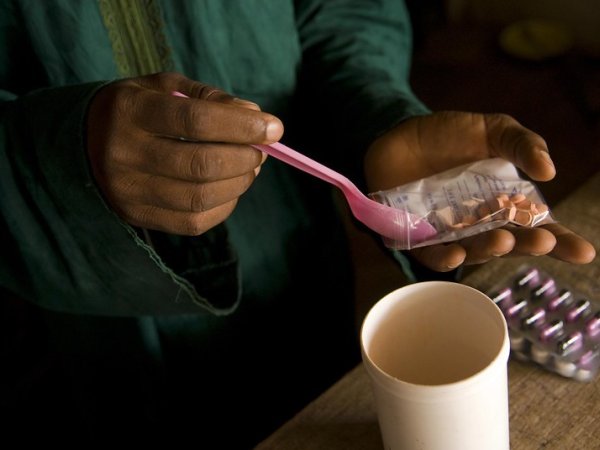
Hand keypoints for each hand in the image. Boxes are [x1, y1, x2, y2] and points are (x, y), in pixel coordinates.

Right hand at [86, 72, 282, 234]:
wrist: (86, 143)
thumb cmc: (140, 109)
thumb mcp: (168, 89)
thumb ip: (212, 99)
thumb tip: (256, 115)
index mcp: (130, 110)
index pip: (194, 120)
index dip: (242, 125)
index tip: (274, 127)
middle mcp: (123, 153)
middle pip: (200, 165)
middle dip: (245, 158)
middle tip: (262, 150)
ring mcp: (127, 191)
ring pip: (200, 198)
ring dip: (239, 183)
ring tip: (250, 167)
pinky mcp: (137, 216)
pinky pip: (194, 222)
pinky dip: (225, 205)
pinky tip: (230, 187)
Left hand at [364, 111, 595, 270]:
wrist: (398, 132)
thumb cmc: (449, 134)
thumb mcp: (493, 130)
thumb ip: (522, 144)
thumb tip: (549, 170)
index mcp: (504, 201)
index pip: (537, 225)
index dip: (560, 240)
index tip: (584, 253)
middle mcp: (480, 222)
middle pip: (509, 242)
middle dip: (527, 245)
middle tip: (542, 241)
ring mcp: (450, 232)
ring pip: (474, 251)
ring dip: (490, 250)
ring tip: (503, 239)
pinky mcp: (418, 237)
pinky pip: (432, 255)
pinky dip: (445, 258)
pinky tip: (456, 254)